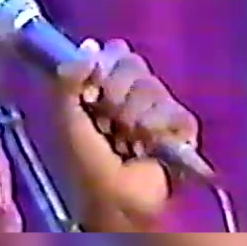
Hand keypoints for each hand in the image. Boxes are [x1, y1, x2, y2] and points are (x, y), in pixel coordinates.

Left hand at [51, 38, 198, 231]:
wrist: (114, 200)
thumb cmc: (85, 163)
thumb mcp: (64, 119)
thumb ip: (67, 80)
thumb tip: (88, 45)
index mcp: (103, 85)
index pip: (114, 51)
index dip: (104, 65)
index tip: (92, 88)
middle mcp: (132, 91)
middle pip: (134, 63)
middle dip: (116, 92)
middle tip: (107, 119)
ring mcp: (158, 108)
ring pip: (154, 86)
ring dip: (134, 117)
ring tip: (126, 140)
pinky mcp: (181, 129)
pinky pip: (177, 111)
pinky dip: (159, 129)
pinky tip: (148, 146)